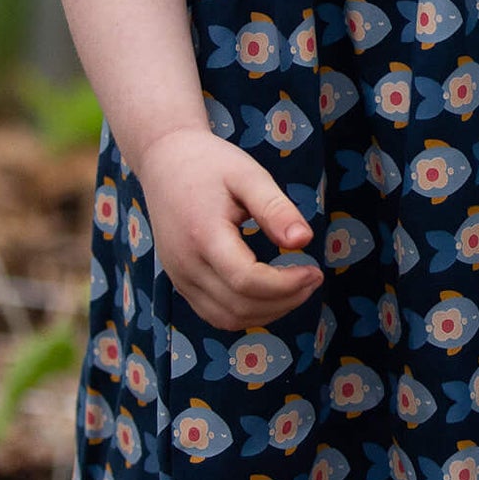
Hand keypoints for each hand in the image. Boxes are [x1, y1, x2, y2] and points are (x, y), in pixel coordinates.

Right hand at [133, 126, 321, 329]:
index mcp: (203, 235)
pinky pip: (214, 314)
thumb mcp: (248, 175)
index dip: (286, 285)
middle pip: (239, 306)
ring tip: (297, 288)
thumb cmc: (210, 163)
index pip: (247, 281)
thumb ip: (275, 208)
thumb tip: (304, 240)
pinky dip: (246, 313)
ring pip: (227, 318)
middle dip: (285, 301)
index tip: (314, 271)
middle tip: (314, 278)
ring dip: (268, 312)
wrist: (165, 161)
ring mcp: (179, 278)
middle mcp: (186, 265)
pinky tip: (270, 294)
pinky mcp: (180, 282)